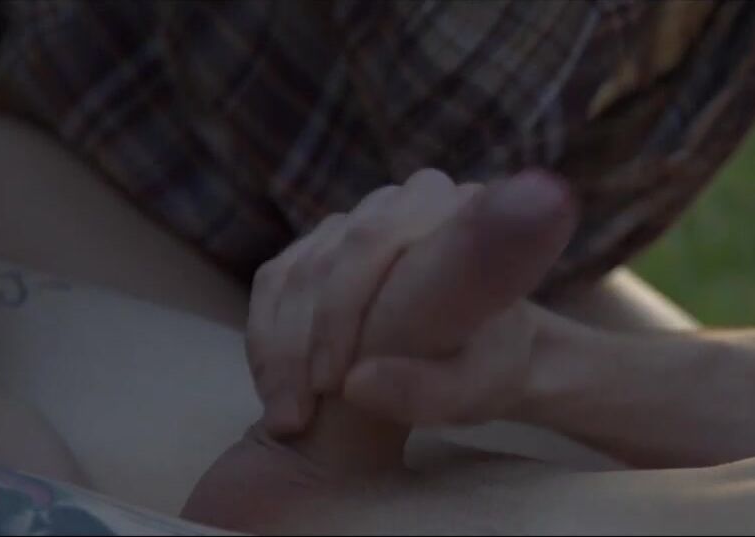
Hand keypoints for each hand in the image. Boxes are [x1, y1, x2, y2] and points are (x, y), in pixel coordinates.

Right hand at [246, 169, 576, 436]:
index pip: (373, 240)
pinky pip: (273, 285)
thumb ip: (430, 390)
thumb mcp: (475, 391)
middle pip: (326, 258)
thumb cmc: (487, 367)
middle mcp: (401, 201)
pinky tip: (278, 393)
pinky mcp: (320, 248)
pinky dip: (267, 344)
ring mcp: (355, 221)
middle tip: (300, 415)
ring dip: (279, 352)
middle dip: (304, 342)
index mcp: (450, 210)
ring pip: (291, 274)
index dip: (340, 311)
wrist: (482, 356)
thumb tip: (355, 384)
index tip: (334, 385)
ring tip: (289, 417)